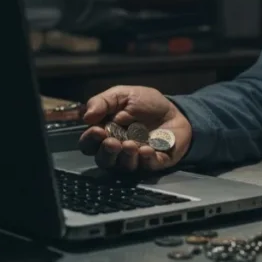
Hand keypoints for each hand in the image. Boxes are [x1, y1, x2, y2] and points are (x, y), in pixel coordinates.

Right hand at [78, 86, 192, 172]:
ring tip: (130, 144)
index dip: (90, 140)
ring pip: (124, 166)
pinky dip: (146, 159)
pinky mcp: (154, 162)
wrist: (175, 110)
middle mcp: (118, 150)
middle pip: (103, 160)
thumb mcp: (123, 95)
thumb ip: (103, 102)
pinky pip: (147, 167)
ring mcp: (136, 158)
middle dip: (106, 152)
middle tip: (112, 142)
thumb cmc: (146, 104)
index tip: (97, 130)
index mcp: (106, 134)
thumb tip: (86, 116)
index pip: (89, 144)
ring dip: (125, 157)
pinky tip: (146, 149)